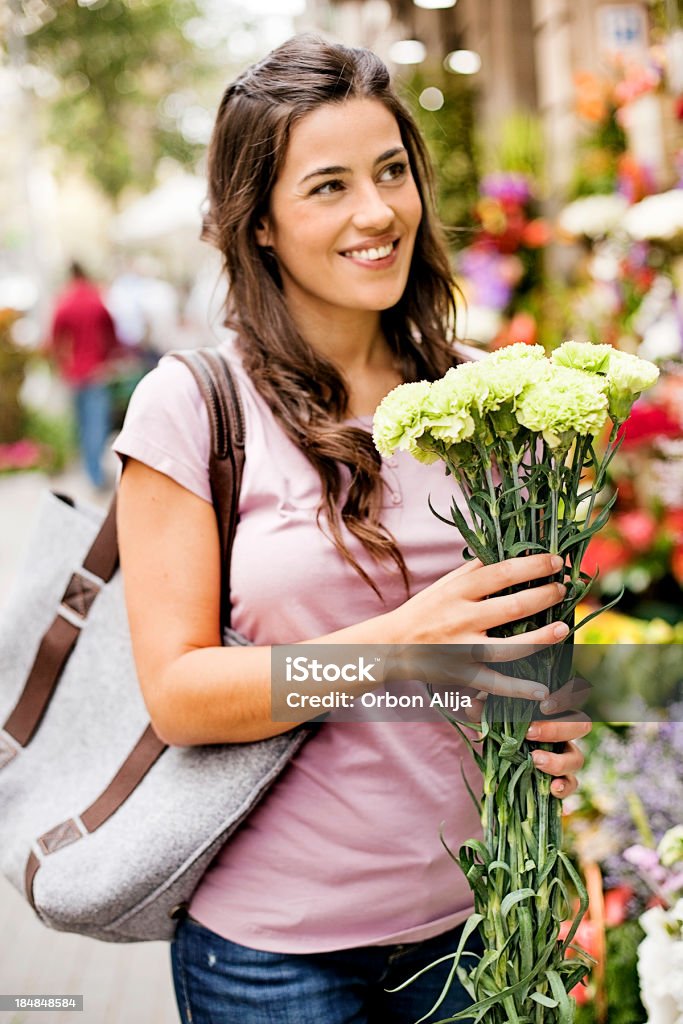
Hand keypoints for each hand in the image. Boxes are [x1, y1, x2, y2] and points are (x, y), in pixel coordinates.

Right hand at [387, 554, 568, 704]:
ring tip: (563, 629)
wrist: (391, 646)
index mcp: (457, 591)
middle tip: (564, 590)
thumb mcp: (443, 585)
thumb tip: (506, 551)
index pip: (502, 573)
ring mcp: (462, 649)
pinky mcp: (461, 675)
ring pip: (509, 647)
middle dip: (545, 596)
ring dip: (541, 638)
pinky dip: (519, 689)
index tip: (556, 561)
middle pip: (512, 607)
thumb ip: (473, 570)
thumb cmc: (424, 610)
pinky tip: (543, 690)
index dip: (533, 565)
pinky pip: (495, 683)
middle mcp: (461, 618)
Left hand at [465, 677, 592, 799]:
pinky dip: (565, 787)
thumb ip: (486, 709)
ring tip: (535, 761)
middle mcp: (564, 732)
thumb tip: (474, 705)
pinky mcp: (560, 779)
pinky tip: (552, 789)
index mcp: (552, 710)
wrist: (497, 754)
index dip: (564, 699)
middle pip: (581, 725)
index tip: (542, 705)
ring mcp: (565, 756)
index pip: (571, 696)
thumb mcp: (490, 715)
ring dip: (559, 761)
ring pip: (578, 758)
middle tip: (530, 733)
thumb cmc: (499, 725)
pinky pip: (572, 784)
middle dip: (556, 729)